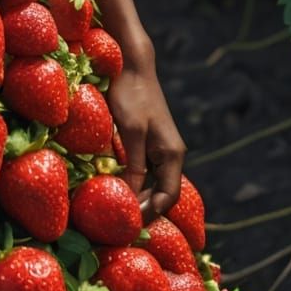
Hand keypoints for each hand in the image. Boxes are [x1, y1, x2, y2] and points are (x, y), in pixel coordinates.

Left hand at [105, 54, 186, 220]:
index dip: (150, 213)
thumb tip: (132, 198)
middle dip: (143, 209)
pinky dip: (133, 182)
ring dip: (137, 197)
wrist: (131, 65)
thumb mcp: (131, 132)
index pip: (167, 197)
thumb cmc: (131, 96)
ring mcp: (160, 147)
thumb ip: (135, 166)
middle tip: (120, 224)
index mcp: (173, 154)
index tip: (129, 225)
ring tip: (117, 211)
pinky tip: (117, 187)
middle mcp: (171, 154)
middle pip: (161, 193)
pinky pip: (145, 170)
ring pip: (153, 182)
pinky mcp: (148, 140)